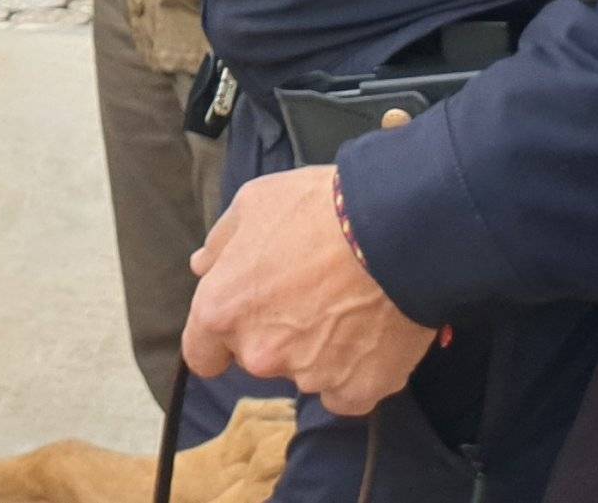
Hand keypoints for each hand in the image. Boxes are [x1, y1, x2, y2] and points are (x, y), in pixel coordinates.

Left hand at [183, 167, 436, 416]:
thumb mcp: (254, 203)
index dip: (219, 339)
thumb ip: (221, 242)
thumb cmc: (317, 209)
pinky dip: (356, 373)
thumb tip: (203, 267)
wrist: (396, 230)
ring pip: (305, 373)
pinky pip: (347, 393)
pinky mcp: (357, 390)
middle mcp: (258, 353)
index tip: (242, 321)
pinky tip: (369, 336)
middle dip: (274, 333)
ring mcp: (309, 376)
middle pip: (257, 357)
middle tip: (308, 294)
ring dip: (318, 351)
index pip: (201, 354)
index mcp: (222, 310)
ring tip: (347, 306)